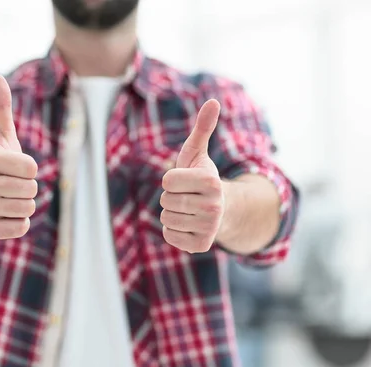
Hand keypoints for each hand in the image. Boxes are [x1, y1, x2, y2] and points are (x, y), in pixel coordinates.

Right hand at [0, 75, 37, 238]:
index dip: (27, 169)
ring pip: (28, 208)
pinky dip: (16, 222)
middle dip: (26, 187)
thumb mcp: (1, 137)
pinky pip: (21, 227)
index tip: (12, 168)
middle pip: (32, 189)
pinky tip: (2, 214)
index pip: (32, 167)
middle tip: (8, 186)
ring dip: (22, 205)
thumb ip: (2, 107)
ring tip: (5, 199)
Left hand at [160, 99, 223, 252]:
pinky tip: (188, 224)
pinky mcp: (200, 245)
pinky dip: (173, 230)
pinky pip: (169, 235)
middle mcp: (213, 206)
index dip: (172, 180)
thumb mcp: (198, 153)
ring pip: (165, 218)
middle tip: (188, 197)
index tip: (185, 181)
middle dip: (171, 197)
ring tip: (189, 210)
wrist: (221, 210)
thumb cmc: (201, 178)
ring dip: (172, 213)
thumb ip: (202, 128)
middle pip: (165, 201)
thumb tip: (212, 100)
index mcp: (211, 181)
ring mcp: (208, 228)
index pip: (167, 181)